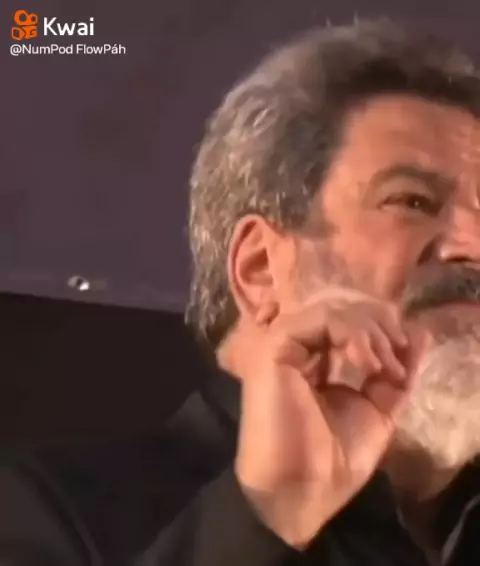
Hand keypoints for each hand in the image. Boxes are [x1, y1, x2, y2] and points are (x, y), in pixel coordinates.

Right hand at [232, 287, 429, 547]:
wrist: (305, 489)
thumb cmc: (334, 458)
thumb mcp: (378, 408)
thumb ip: (394, 371)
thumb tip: (419, 332)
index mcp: (316, 363)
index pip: (350, 324)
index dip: (381, 330)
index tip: (404, 357)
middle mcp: (298, 349)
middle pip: (343, 311)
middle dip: (380, 329)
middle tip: (395, 361)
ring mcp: (284, 345)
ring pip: (334, 310)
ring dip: (369, 332)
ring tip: (381, 366)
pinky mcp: (276, 347)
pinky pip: (321, 319)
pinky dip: (351, 333)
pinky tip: (364, 362)